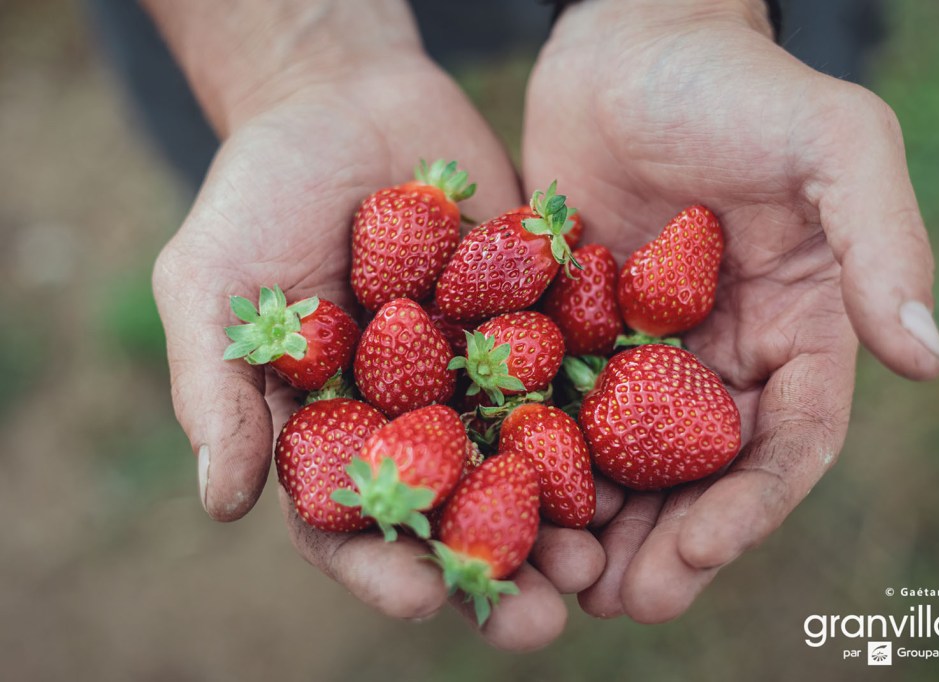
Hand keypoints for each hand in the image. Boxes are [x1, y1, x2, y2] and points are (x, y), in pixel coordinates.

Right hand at [149, 7, 602, 646]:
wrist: (343, 100)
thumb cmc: (258, 194)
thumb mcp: (214, 282)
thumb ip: (218, 387)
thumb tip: (222, 504)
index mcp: (333, 430)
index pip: (352, 524)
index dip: (381, 566)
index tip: (417, 599)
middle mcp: (413, 418)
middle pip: (453, 512)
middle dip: (493, 572)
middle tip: (541, 620)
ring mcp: (479, 375)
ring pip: (522, 464)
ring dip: (559, 519)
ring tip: (595, 562)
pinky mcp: (536, 324)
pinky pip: (571, 376)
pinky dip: (600, 418)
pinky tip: (640, 453)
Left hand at [523, 0, 938, 620]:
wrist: (629, 38)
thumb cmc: (739, 85)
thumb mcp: (834, 143)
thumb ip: (881, 240)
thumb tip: (927, 354)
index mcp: (793, 332)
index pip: (784, 443)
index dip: (747, 507)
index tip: (699, 554)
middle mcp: (718, 356)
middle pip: (697, 473)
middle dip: (665, 542)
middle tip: (618, 602)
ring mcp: (639, 350)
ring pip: (621, 458)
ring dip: (595, 523)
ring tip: (558, 578)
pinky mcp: (567, 329)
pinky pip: (552, 406)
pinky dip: (533, 458)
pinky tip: (500, 497)